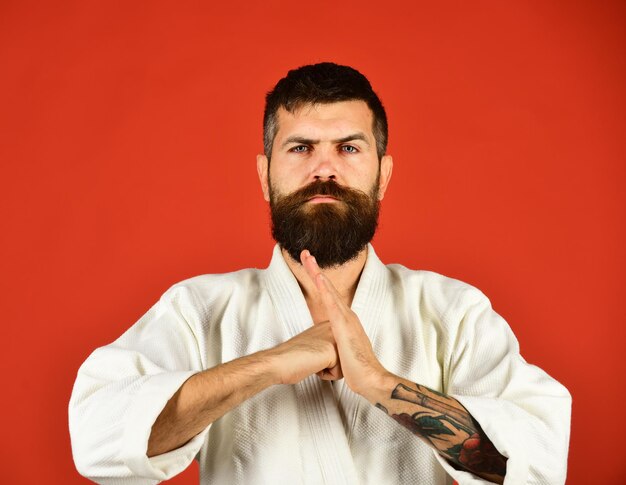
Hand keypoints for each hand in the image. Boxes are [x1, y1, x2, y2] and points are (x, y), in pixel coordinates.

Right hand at [267, 321, 342, 384]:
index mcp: (329, 325)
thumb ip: (326, 344)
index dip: (327, 360)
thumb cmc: (291, 357)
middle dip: (330, 365)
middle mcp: (333, 328)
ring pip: (344, 366)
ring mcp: (334, 338)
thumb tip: (335, 351)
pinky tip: (313, 365)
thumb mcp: (314, 344)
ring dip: (328, 370)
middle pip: (346, 358)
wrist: (278, 362)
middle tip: (312, 358)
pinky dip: (326, 375)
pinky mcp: (333, 350)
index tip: (312, 354)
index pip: (342, 351)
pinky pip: (338, 373)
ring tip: (312, 361)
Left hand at [300, 250, 388, 396]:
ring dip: (318, 273)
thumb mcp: (340, 352)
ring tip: (308, 258)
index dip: (318, 279)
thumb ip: (334, 344)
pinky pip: (332, 304)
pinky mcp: (344, 326)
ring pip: (329, 290)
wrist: (370, 378)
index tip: (309, 266)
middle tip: (305, 253)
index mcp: (345, 320)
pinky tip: (319, 278)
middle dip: (316, 269)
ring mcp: (346, 319)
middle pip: (328, 287)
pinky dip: (325, 289)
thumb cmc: (355, 368)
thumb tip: (326, 347)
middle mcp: (347, 315)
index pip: (328, 295)